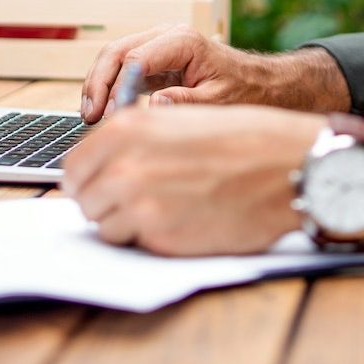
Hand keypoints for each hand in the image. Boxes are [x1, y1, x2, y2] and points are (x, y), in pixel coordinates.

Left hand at [62, 104, 317, 254]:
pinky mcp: (159, 235)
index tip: (100, 184)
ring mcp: (138, 202)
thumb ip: (136, 140)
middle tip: (135, 201)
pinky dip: (147, 237)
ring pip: (102, 224)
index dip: (88, 177)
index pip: (75, 164)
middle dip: (104, 201)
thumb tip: (105, 166)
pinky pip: (130, 242)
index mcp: (126, 129)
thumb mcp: (180, 121)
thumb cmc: (244, 141)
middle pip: (84, 197)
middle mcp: (124, 164)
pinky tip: (178, 220)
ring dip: (124, 222)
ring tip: (164, 208)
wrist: (287, 166)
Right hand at [78, 25, 259, 121]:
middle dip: (98, 83)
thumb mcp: (219, 101)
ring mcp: (157, 44)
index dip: (118, 88)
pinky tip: (100, 110)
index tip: (112, 116)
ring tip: (89, 116)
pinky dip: (107, 86)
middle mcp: (166, 36)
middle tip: (90, 117)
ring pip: (113, 57)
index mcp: (183, 41)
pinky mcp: (153, 58)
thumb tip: (154, 106)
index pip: (136, 59)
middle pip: (117, 52)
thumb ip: (187, 103)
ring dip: (97, 84)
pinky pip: (121, 67)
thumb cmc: (242, 90)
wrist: (257, 82)